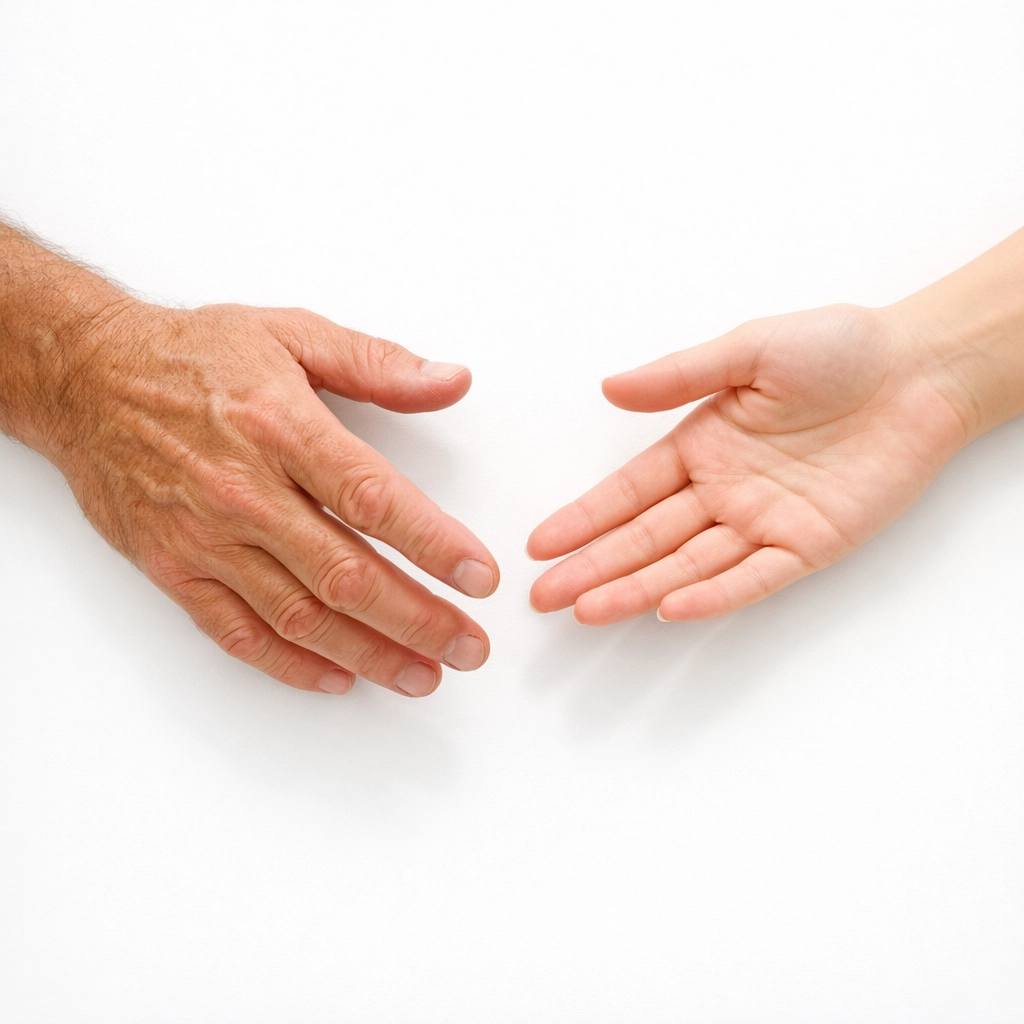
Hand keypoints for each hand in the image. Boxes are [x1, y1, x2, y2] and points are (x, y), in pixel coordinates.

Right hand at [45, 300, 498, 695]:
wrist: (87, 378)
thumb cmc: (195, 356)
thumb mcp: (293, 334)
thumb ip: (379, 364)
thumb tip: (453, 381)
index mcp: (282, 428)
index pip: (373, 500)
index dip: (434, 544)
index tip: (480, 578)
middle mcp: (244, 491)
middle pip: (346, 573)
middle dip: (418, 619)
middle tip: (469, 647)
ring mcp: (206, 538)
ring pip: (300, 615)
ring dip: (369, 654)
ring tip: (424, 676)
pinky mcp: (173, 568)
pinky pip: (237, 632)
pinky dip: (290, 664)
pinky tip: (340, 678)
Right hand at [528, 303, 973, 623]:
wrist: (920, 370)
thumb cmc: (839, 350)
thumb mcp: (748, 350)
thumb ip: (678, 376)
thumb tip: (610, 387)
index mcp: (702, 444)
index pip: (628, 492)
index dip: (583, 519)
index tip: (540, 545)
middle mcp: (723, 490)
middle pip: (645, 538)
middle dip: (593, 567)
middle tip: (543, 596)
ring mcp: (762, 521)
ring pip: (687, 564)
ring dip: (637, 588)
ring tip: (587, 610)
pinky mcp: (808, 543)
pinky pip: (754, 576)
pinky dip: (713, 594)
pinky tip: (670, 607)